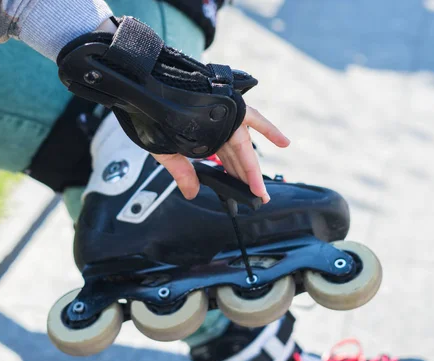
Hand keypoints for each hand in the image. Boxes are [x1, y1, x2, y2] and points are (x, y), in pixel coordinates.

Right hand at [152, 107, 289, 202]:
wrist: (150, 90)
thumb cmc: (155, 116)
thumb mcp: (167, 151)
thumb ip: (182, 173)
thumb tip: (191, 194)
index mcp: (206, 137)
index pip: (224, 162)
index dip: (232, 178)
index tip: (239, 194)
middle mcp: (220, 129)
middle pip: (237, 159)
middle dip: (245, 180)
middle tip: (256, 197)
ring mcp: (228, 119)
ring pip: (245, 148)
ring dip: (253, 169)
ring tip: (261, 189)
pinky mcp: (233, 109)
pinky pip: (255, 120)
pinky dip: (269, 129)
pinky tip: (284, 142)